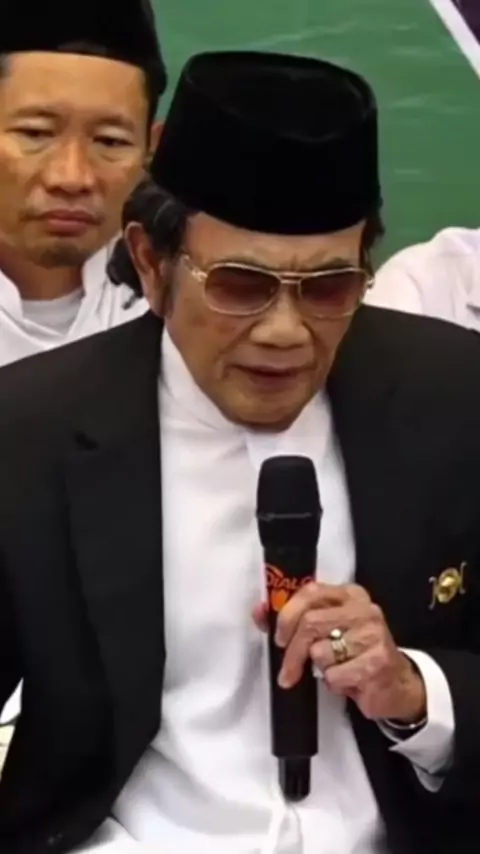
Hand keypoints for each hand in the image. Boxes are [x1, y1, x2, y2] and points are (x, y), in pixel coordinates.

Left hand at [253, 582, 425, 723]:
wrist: (396, 685)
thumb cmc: (356, 656)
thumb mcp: (326, 633)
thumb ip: (293, 620)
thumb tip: (260, 611)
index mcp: (350, 595)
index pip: (311, 592)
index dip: (288, 615)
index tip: (279, 639)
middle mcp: (364, 609)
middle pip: (311, 623)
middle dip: (293, 653)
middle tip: (288, 672)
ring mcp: (374, 634)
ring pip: (321, 652)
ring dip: (320, 670)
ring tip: (336, 670)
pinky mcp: (379, 661)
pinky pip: (335, 675)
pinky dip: (334, 684)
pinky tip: (349, 681)